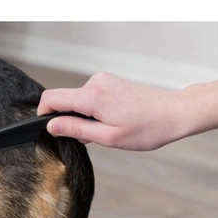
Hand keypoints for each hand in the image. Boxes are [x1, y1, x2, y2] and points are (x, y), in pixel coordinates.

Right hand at [37, 72, 185, 150]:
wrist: (174, 113)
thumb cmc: (147, 128)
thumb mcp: (108, 137)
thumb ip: (76, 130)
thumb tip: (51, 126)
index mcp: (92, 96)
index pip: (51, 98)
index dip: (43, 114)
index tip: (49, 129)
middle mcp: (95, 82)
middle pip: (64, 99)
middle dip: (69, 120)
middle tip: (92, 137)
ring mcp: (104, 80)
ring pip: (78, 100)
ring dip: (84, 117)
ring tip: (109, 129)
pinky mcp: (110, 82)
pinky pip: (90, 97)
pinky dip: (94, 111)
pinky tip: (114, 121)